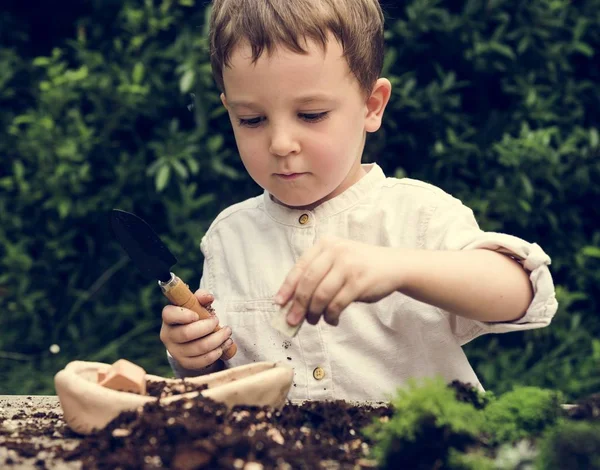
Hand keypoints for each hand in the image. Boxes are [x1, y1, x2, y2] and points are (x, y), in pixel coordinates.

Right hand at [160, 289, 232, 369]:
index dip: (184, 315)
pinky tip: (224, 345)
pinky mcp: (185, 363)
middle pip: (187, 333)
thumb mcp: (196, 304)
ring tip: (227, 332)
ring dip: (217, 339)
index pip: (169, 315)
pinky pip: (202, 361)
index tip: (197, 315)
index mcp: (169, 318)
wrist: (191, 337)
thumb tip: (209, 297)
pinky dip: (216, 353)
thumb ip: (201, 297)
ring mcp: (175, 351)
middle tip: (218, 321)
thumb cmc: (194, 315)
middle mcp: (168, 336)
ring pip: (198, 348)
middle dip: (207, 327)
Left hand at [274, 236, 402, 326]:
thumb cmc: (359, 266)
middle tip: (291, 321)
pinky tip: (331, 320)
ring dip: (314, 313)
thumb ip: (317, 275)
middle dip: (297, 305)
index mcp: (325, 244)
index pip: (300, 267)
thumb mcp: (337, 260)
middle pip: (308, 282)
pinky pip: (337, 304)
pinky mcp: (359, 281)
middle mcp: (335, 251)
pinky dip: (330, 316)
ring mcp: (348, 265)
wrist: (393, 266)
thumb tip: (292, 303)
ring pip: (321, 295)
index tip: (279, 304)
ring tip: (313, 321)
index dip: (287, 287)